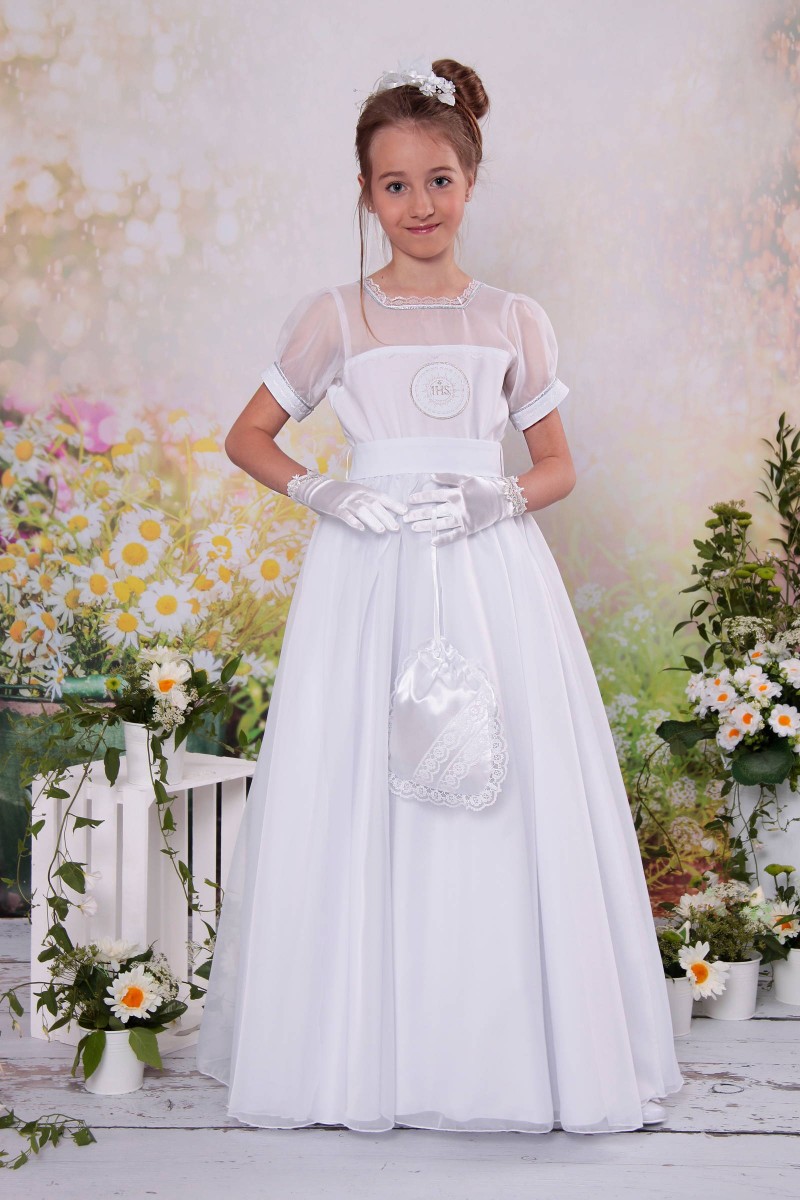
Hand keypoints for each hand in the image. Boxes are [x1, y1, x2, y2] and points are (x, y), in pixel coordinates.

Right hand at [286, 469, 408, 532]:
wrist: (318, 488)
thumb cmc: (341, 494)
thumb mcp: (357, 493)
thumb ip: (369, 500)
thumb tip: (387, 513)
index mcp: (364, 490)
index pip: (382, 496)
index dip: (394, 504)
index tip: (405, 512)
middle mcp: (356, 494)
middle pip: (374, 505)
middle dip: (386, 517)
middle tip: (396, 528)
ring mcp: (345, 501)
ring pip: (362, 510)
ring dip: (373, 520)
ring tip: (382, 531)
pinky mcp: (335, 508)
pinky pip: (345, 515)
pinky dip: (353, 521)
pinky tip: (361, 529)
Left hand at [402, 472, 527, 545]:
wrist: (502, 499)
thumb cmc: (484, 487)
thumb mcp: (466, 478)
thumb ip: (449, 477)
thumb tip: (431, 476)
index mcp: (456, 493)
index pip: (434, 496)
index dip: (421, 498)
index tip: (409, 500)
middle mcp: (458, 507)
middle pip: (434, 511)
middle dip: (418, 514)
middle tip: (406, 518)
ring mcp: (463, 519)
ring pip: (441, 524)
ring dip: (426, 526)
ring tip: (414, 528)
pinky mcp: (469, 528)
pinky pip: (454, 535)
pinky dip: (444, 539)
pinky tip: (433, 542)